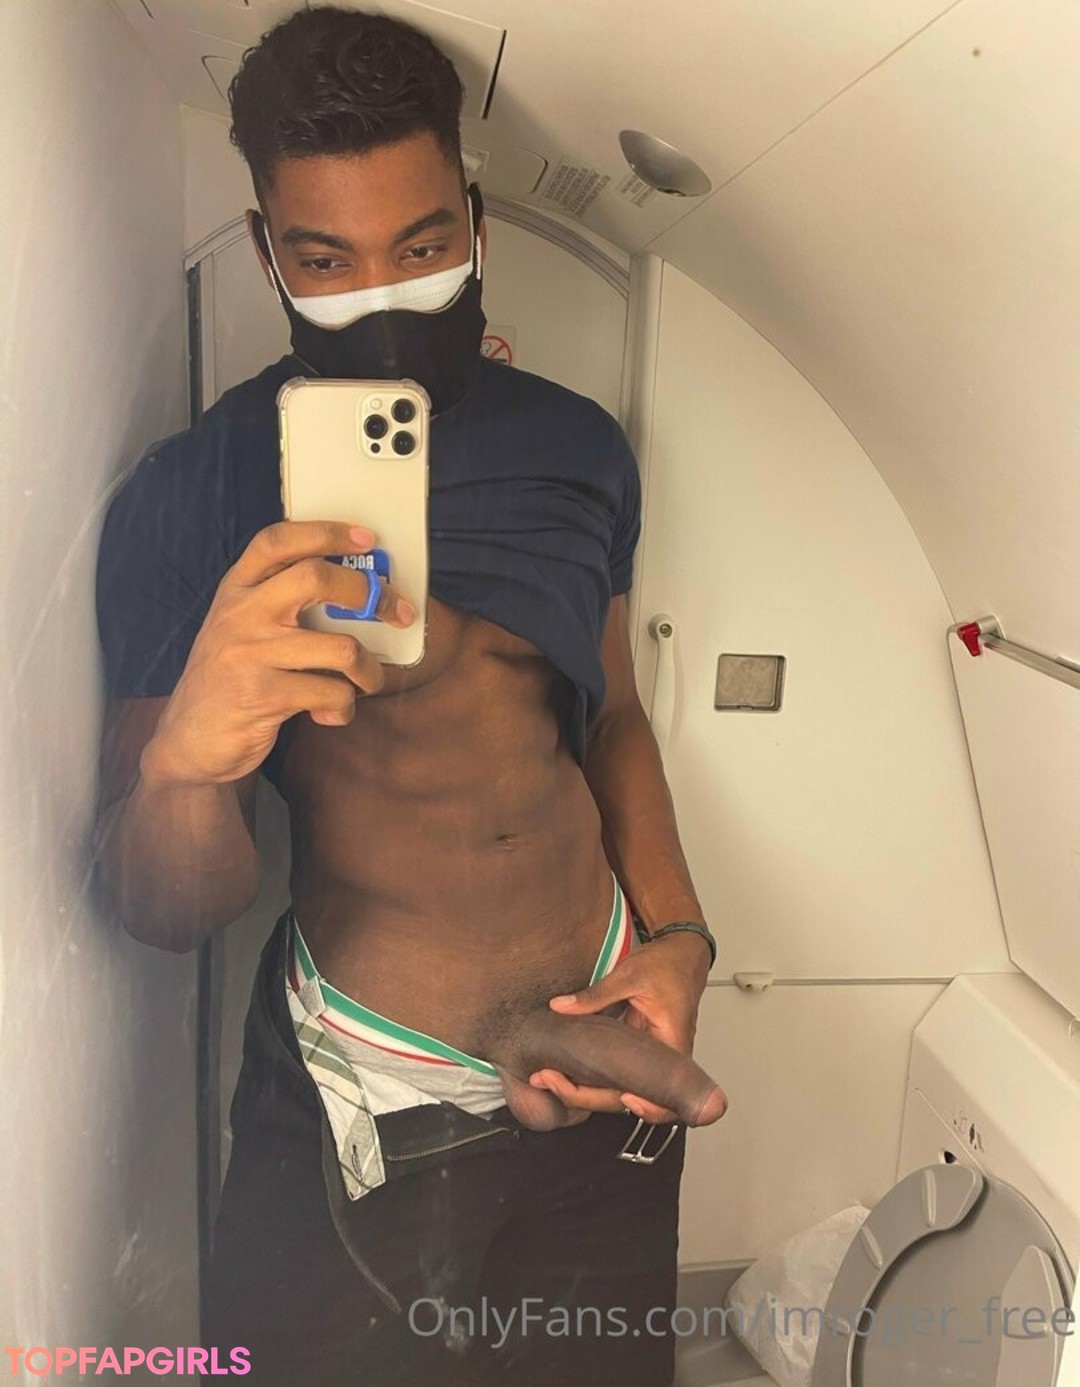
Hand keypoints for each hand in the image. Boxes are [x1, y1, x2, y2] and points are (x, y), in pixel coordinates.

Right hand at [140, 520, 416, 787]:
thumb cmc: (230, 679)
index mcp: (236, 590)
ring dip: (369, 670)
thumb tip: (359, 590)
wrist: (190, 741)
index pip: (278, 541)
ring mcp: (249, 654)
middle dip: (368, 594)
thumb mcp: (241, 629)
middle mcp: (240, 615)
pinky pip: (332, 694)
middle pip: (316, 578)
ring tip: (366, 682)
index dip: (326, 531)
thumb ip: (279, 602)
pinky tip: (331, 713)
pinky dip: (344, 707)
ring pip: (341, 648)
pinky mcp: (262, 696)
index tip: (367, 538)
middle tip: (394, 612)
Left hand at [528, 931, 712, 1124]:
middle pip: (633, 1099)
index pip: (664, 1095)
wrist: (680, 954)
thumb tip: (560, 1007)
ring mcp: (651, 1059)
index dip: (647, 1107)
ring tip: (550, 1078)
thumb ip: (594, 994)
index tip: (622, 1098)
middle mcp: (664, 1060)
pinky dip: (594, 1077)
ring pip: (621, 1090)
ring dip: (587, 1091)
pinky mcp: (638, 1053)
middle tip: (551, 1081)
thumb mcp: (629, 975)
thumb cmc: (668, 965)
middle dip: (590, 1098)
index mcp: (672, 1045)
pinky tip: (566, 1070)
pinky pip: (619, 1074)